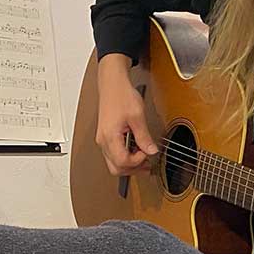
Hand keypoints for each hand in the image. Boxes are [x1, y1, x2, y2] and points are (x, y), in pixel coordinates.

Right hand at [94, 54, 157, 176]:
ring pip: (113, 164)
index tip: (147, 152)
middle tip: (148, 164)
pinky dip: (125, 157)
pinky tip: (135, 151)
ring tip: (144, 159)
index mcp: (110, 136)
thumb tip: (151, 151)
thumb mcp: (137, 116)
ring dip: (129, 164)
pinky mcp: (105, 137)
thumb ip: (144, 137)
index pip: (122, 161)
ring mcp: (103, 140)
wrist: (112, 85)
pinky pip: (113, 155)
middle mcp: (103, 141)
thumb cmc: (121, 96)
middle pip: (116, 168)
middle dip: (133, 169)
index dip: (137, 161)